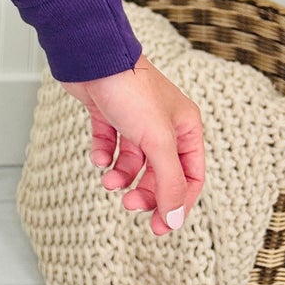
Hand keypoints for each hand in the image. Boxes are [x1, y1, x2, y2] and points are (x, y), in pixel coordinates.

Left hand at [59, 53, 204, 236]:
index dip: (177, 204)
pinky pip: (111, 145)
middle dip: (146, 192)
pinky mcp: (109, 114)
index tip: (159, 227)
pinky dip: (105, 156)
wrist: (92, 57)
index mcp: (185, 128)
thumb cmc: (130, 90)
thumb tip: (174, 220)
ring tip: (109, 182)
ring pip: (134, 161)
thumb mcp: (158, 141)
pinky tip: (99, 158)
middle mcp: (163, 125)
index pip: (191, 177)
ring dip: (122, 176)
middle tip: (129, 205)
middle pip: (161, 173)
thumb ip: (169, 182)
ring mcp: (135, 119)